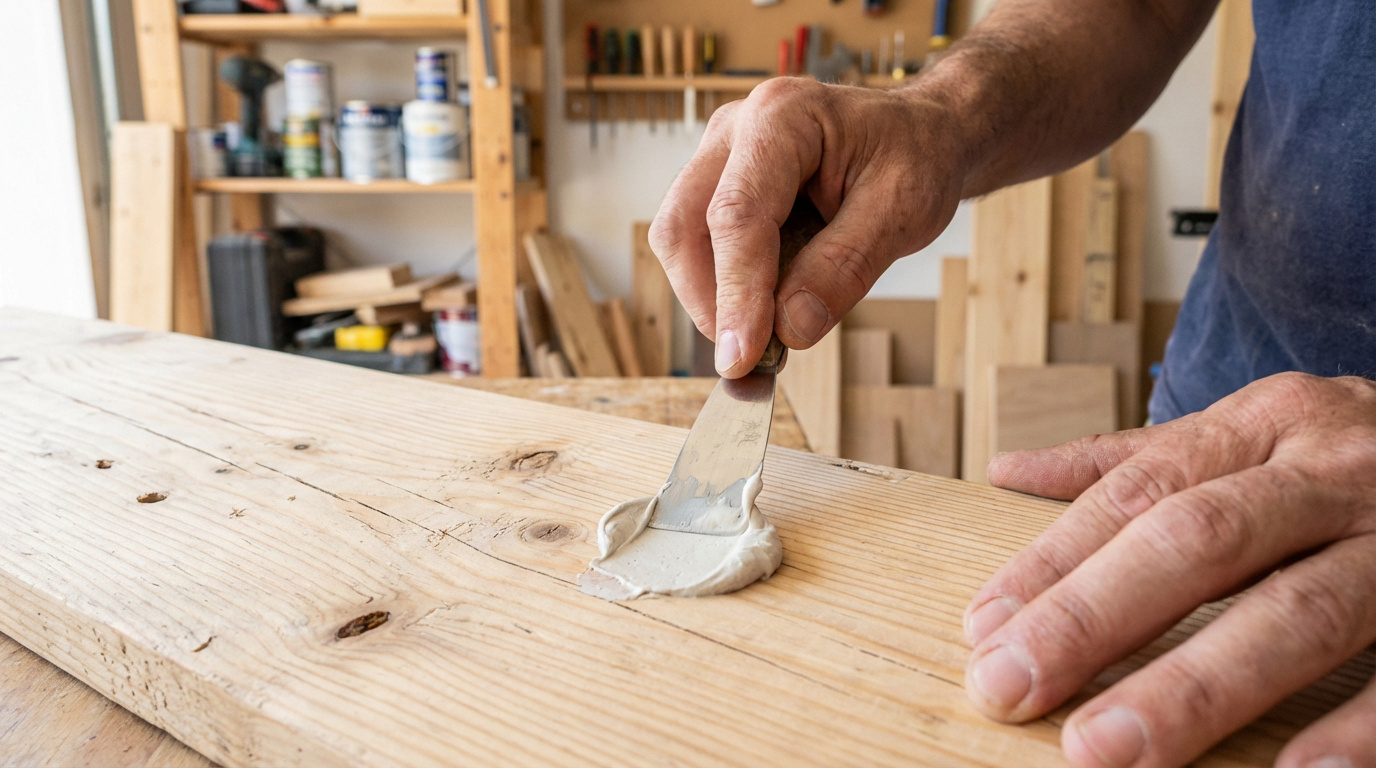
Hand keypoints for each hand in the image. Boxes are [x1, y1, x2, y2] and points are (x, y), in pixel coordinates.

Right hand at [649, 78, 966, 376]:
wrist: (918, 135)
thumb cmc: (914, 156)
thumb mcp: (903, 210)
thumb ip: (845, 267)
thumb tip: (791, 328)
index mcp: (783, 117)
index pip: (737, 215)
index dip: (736, 293)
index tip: (743, 356)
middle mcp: (736, 128)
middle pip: (684, 225)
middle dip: (710, 300)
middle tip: (750, 358)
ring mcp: (720, 155)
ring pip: (680, 238)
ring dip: (711, 298)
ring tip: (764, 337)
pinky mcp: (718, 184)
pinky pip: (698, 244)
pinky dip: (722, 287)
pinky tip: (761, 312)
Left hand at [965, 372, 1375, 766]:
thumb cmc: (1347, 455)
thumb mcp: (1250, 434)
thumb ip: (1135, 462)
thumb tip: (1006, 471)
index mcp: (1265, 425)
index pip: (1138, 493)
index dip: (1053, 561)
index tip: (984, 630)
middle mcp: (1335, 472)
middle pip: (1198, 541)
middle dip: (1094, 619)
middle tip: (1009, 690)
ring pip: (1297, 613)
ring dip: (1195, 688)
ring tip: (1105, 752)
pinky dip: (1357, 729)